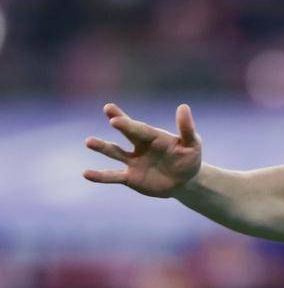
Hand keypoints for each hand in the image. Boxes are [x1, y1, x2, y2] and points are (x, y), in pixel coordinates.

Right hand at [83, 103, 202, 197]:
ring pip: (115, 153)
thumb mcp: (192, 144)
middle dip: (120, 123)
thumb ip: (186, 128)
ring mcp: (134, 162)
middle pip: (128, 133)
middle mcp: (141, 146)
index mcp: (155, 136)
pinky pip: (113, 176)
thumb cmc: (189, 159)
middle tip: (108, 110)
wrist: (185, 181)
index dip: (128, 124)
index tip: (115, 119)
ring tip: (88, 141)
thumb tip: (183, 107)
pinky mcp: (131, 178)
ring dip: (102, 147)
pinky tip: (86, 174)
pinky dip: (100, 176)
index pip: (141, 129)